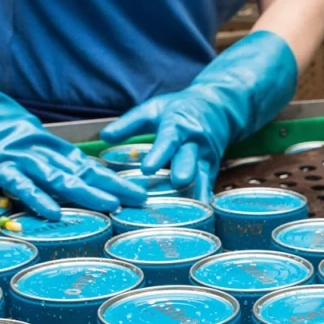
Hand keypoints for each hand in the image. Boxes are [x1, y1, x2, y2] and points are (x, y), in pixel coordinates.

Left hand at [102, 31, 297, 202]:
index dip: (158, 154)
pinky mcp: (213, 169)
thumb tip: (104, 137)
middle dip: (185, 171)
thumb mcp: (154, 108)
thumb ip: (129, 123)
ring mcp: (206, 157)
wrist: (218, 107)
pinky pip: (207, 185)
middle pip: (190, 159)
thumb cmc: (179, 109)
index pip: (168, 140)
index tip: (147, 169)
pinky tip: (199, 217)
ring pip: (202, 175)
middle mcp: (195, 142)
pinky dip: (203, 199)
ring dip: (196, 191)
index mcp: (178, 125)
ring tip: (191, 210)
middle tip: (178, 183)